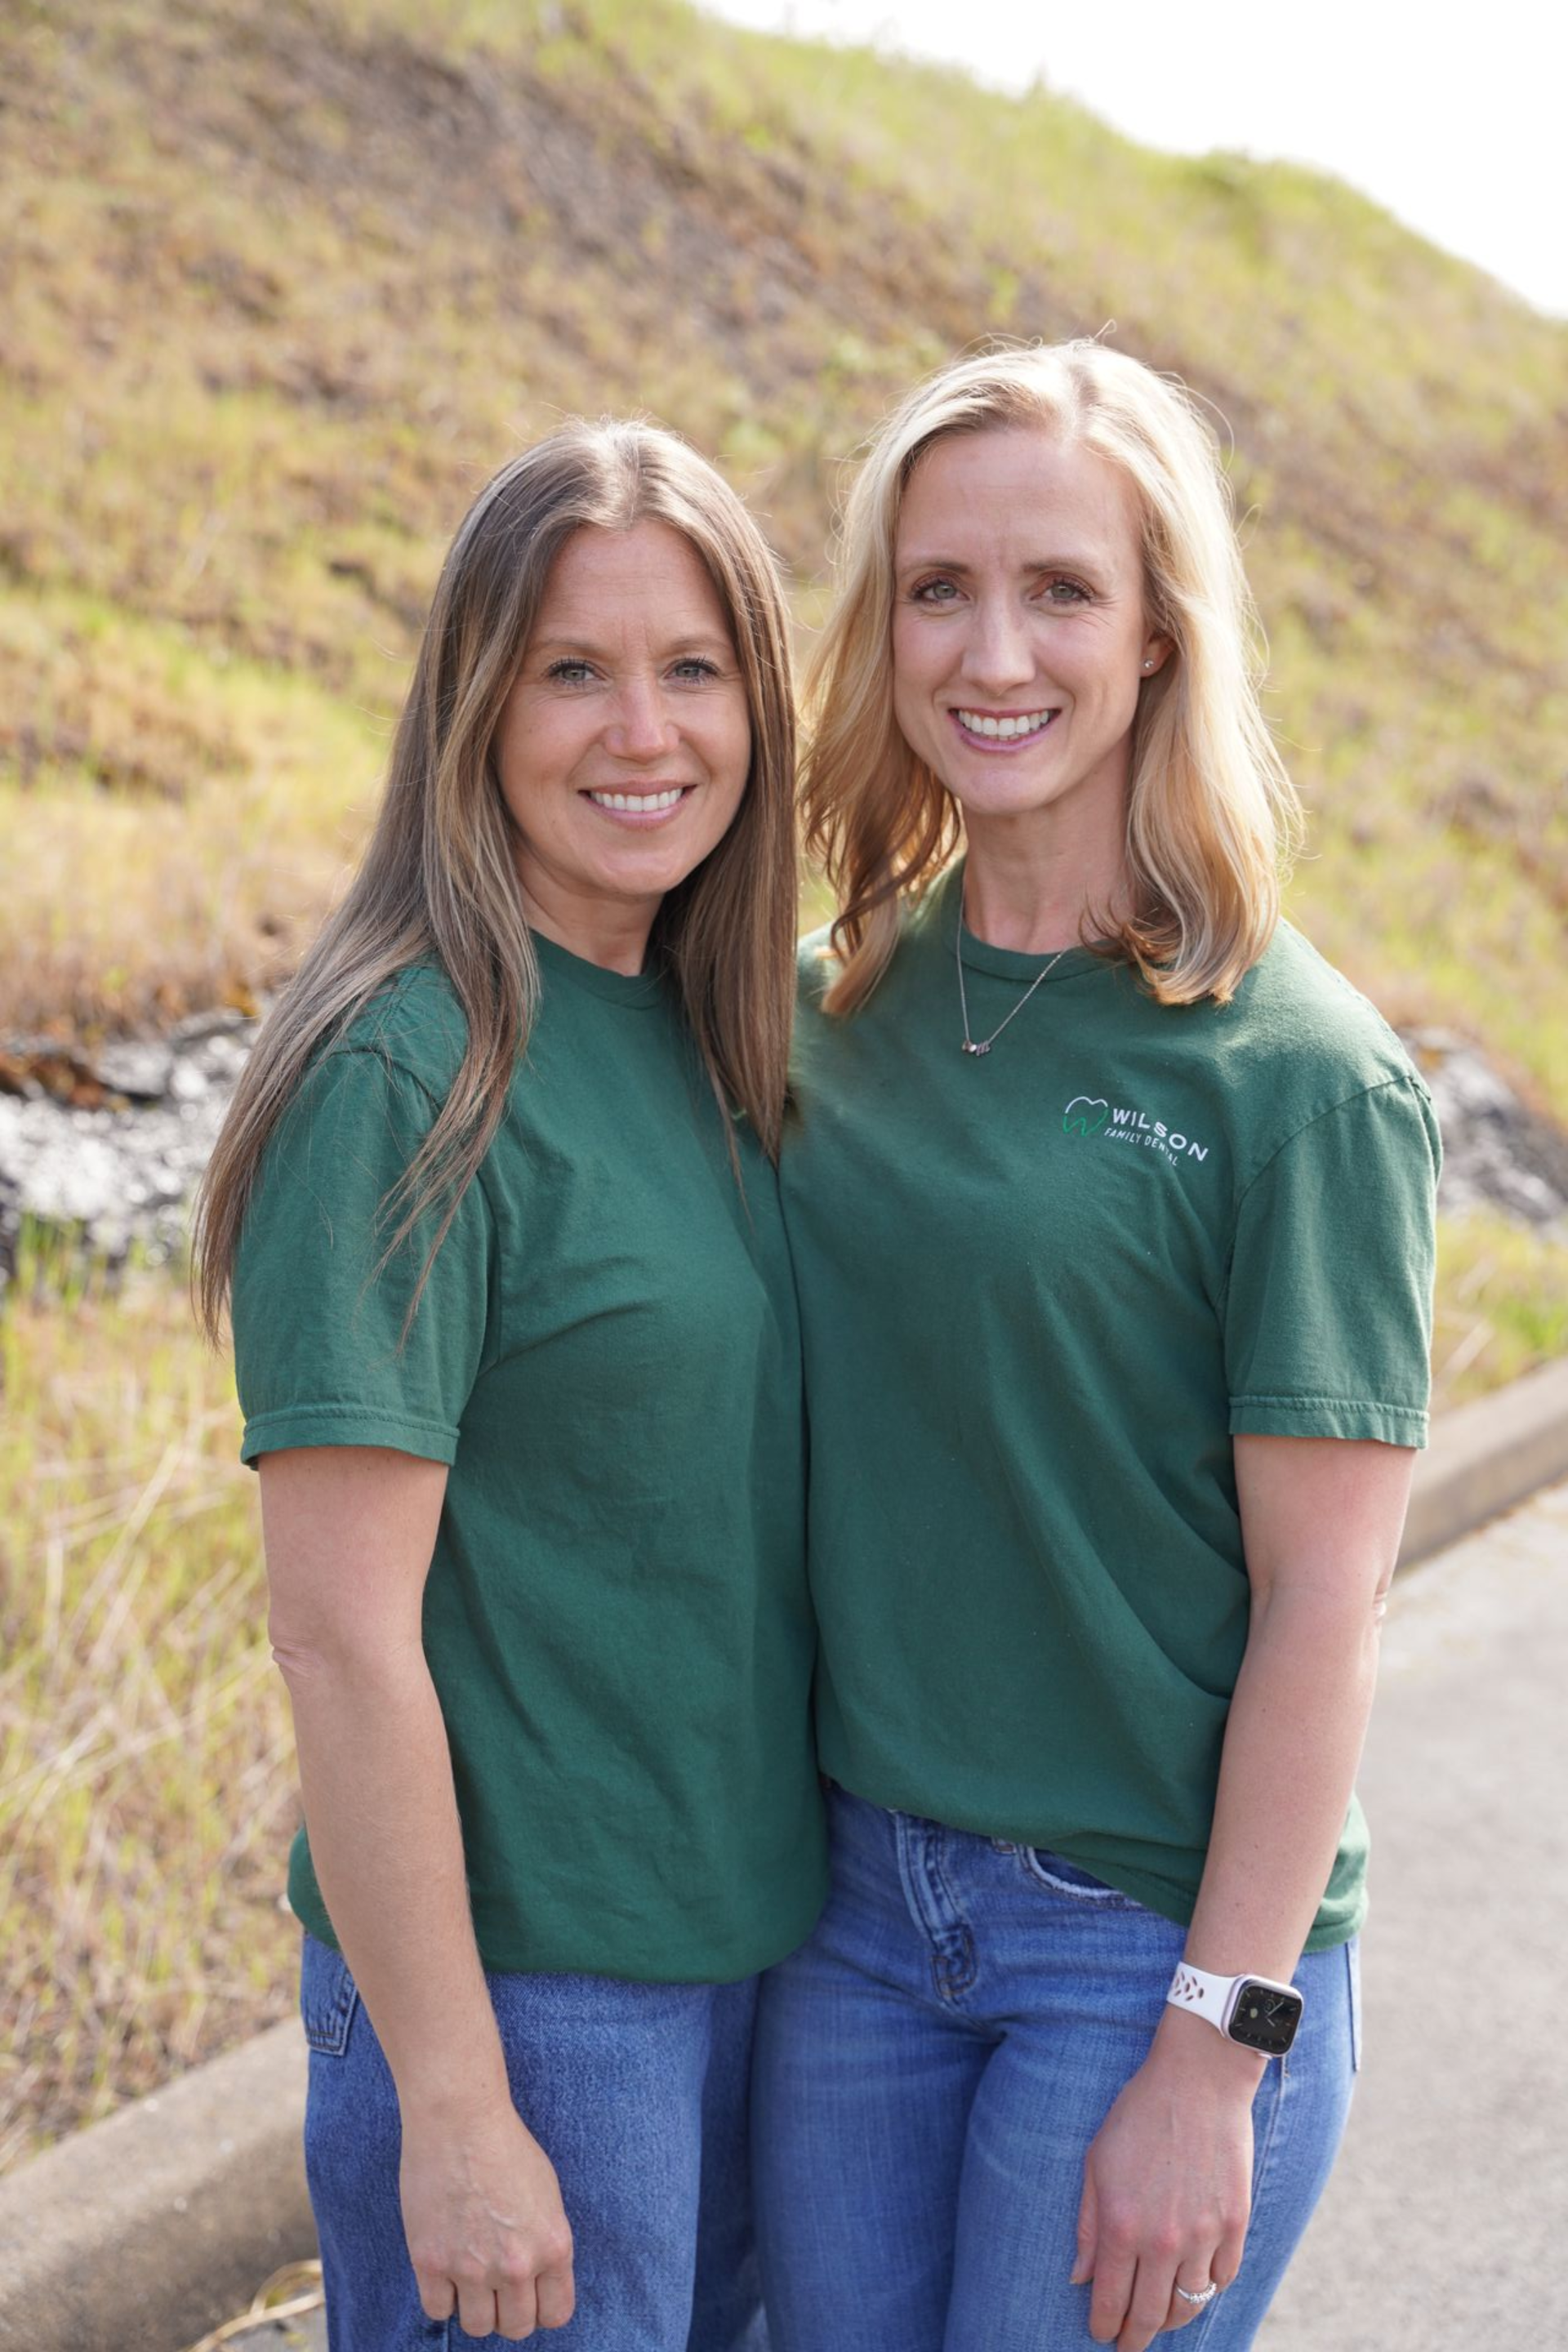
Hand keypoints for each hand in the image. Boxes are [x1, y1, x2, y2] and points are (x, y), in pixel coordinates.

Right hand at [400, 2100, 575, 2339]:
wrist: (459, 2119)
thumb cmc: (506, 2146)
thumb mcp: (547, 2195)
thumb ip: (545, 2243)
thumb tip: (538, 2281)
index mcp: (553, 2246)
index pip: (556, 2315)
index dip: (542, 2309)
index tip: (530, 2297)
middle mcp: (516, 2265)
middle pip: (516, 2328)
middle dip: (509, 2312)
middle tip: (498, 2289)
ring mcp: (471, 2268)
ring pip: (478, 2327)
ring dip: (475, 2309)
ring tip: (470, 2279)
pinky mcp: (430, 2263)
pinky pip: (438, 2312)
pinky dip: (442, 2298)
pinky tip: (444, 2270)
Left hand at [1071, 2015, 1258, 2349]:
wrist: (1198, 2080)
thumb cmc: (1138, 2115)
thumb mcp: (1097, 2162)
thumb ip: (1088, 2226)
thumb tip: (1080, 2278)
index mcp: (1123, 2227)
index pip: (1112, 2302)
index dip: (1105, 2327)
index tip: (1101, 2335)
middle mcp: (1164, 2241)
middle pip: (1152, 2316)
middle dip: (1136, 2337)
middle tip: (1128, 2344)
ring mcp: (1204, 2235)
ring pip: (1190, 2305)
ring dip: (1171, 2319)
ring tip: (1159, 2317)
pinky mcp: (1236, 2224)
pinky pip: (1222, 2278)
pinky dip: (1206, 2288)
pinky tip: (1193, 2282)